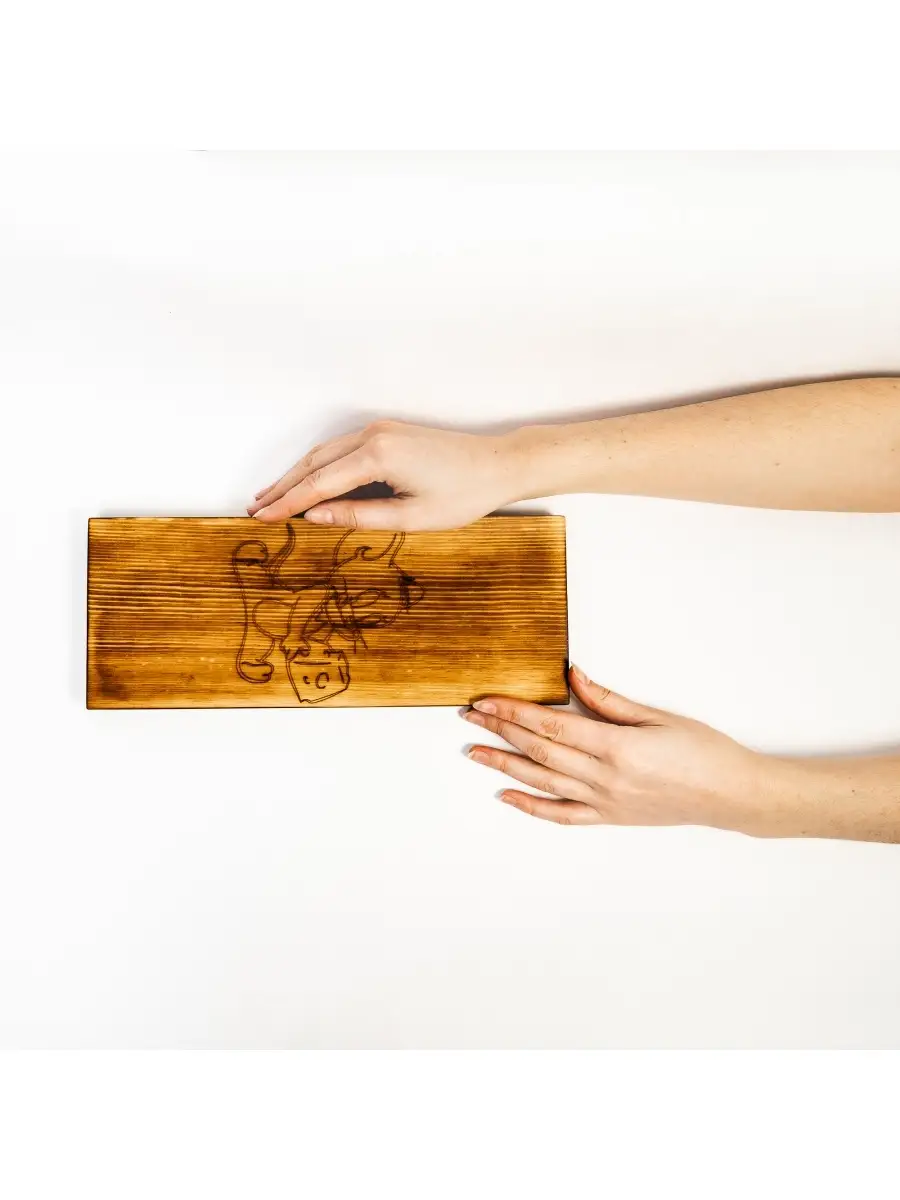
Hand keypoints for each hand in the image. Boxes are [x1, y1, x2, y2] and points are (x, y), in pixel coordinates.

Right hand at [248, 420, 527, 529]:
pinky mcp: (386, 432)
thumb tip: (314, 517)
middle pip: (313, 462)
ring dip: (296, 474)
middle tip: (255, 509)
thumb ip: (357, 517)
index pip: (318, 484)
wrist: (498, 465)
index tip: (262, 519)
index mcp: (377, 456)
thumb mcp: (410, 518)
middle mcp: (372, 435)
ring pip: (323, 453)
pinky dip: (318, 466)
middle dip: (283, 486)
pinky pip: (340, 449)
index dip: (287, 503)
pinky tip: (307, 481)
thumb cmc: (463, 494)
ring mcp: (379, 430)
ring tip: (271, 497)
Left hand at [462, 665, 780, 833]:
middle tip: (470, 717)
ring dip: (504, 765)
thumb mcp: (658, 716)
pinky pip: (562, 815)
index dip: (513, 712)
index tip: (486, 701)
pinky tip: (506, 796)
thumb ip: (609, 700)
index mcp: (616, 747)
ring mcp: (605, 802)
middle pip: (538, 751)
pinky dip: (530, 807)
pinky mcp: (610, 818)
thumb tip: (573, 677)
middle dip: (500, 731)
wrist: (732, 795)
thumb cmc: (704, 751)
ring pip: (542, 782)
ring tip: (475, 752)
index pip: (550, 726)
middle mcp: (605, 778)